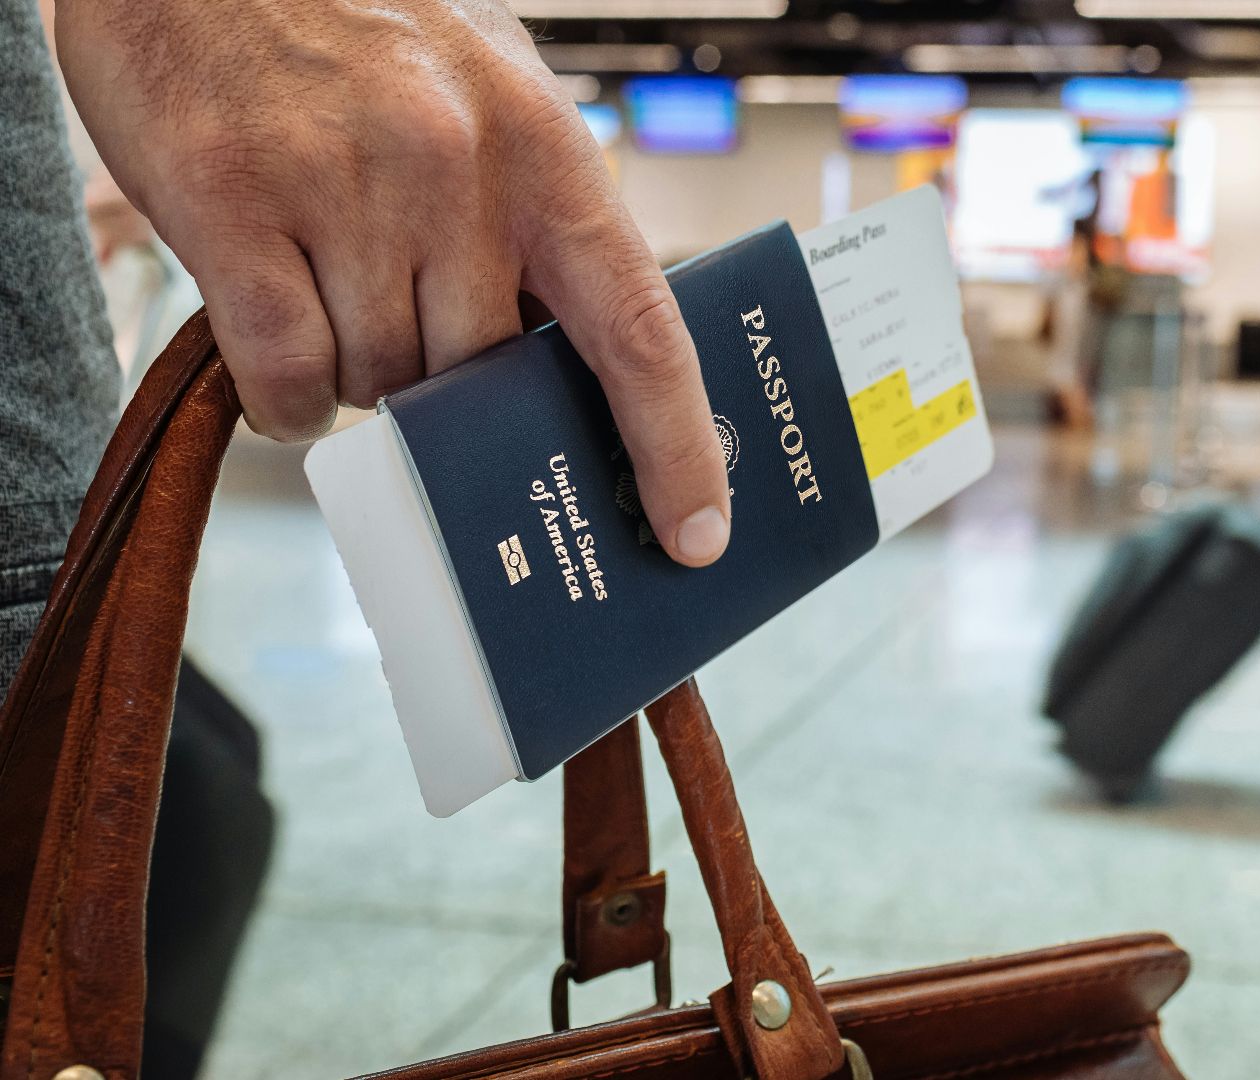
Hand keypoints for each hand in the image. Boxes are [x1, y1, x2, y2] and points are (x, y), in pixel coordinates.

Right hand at [56, 0, 732, 565]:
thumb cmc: (359, 18)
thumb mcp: (491, 90)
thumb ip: (541, 214)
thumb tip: (576, 349)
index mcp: (546, 149)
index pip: (640, 332)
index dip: (676, 447)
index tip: (696, 533)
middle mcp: (458, 171)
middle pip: (482, 376)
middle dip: (453, 386)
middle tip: (411, 320)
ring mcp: (345, 187)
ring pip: (384, 382)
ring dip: (362, 373)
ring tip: (328, 287)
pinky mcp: (231, 201)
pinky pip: (287, 372)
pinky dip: (287, 397)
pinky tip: (280, 356)